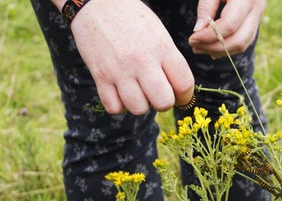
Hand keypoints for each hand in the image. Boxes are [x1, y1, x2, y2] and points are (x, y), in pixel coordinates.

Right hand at [69, 0, 194, 114]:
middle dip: (164, 103)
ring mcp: (120, 70)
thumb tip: (178, 91)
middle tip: (157, 93)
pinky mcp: (100, 76)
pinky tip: (120, 92)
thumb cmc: (132, 19)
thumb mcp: (159, 35)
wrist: (96, 4)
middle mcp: (142, 61)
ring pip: (139, 109)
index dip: (185, 96)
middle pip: (163, 102)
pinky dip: (119, 105)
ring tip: (137, 92)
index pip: (184, 84)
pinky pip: (114, 108)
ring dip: (140, 105)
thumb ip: (170, 62)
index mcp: (162, 48)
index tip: (179, 95)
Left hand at [189, 0, 265, 57]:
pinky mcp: (255, 21)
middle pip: (238, 40)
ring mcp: (259, 16)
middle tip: (194, 46)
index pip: (229, 25)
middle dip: (214, 47)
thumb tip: (198, 30)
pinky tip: (211, 48)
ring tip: (199, 48)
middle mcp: (257, 8)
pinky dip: (227, 48)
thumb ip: (206, 6)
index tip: (192, 38)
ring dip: (219, 51)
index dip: (209, 36)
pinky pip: (244, 42)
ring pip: (242, 44)